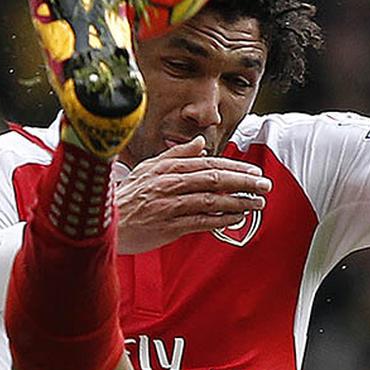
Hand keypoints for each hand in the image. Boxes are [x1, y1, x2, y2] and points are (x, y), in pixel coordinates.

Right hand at [116, 137, 271, 253]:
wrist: (105, 220)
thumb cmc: (128, 195)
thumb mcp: (149, 167)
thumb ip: (177, 154)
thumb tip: (200, 143)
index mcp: (167, 167)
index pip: (208, 163)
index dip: (234, 166)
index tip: (253, 170)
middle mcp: (170, 184)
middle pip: (214, 179)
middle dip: (243, 181)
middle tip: (264, 185)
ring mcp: (170, 205)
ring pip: (212, 200)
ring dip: (238, 201)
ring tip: (257, 203)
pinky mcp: (169, 226)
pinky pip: (202, 222)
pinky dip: (222, 220)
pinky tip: (237, 219)